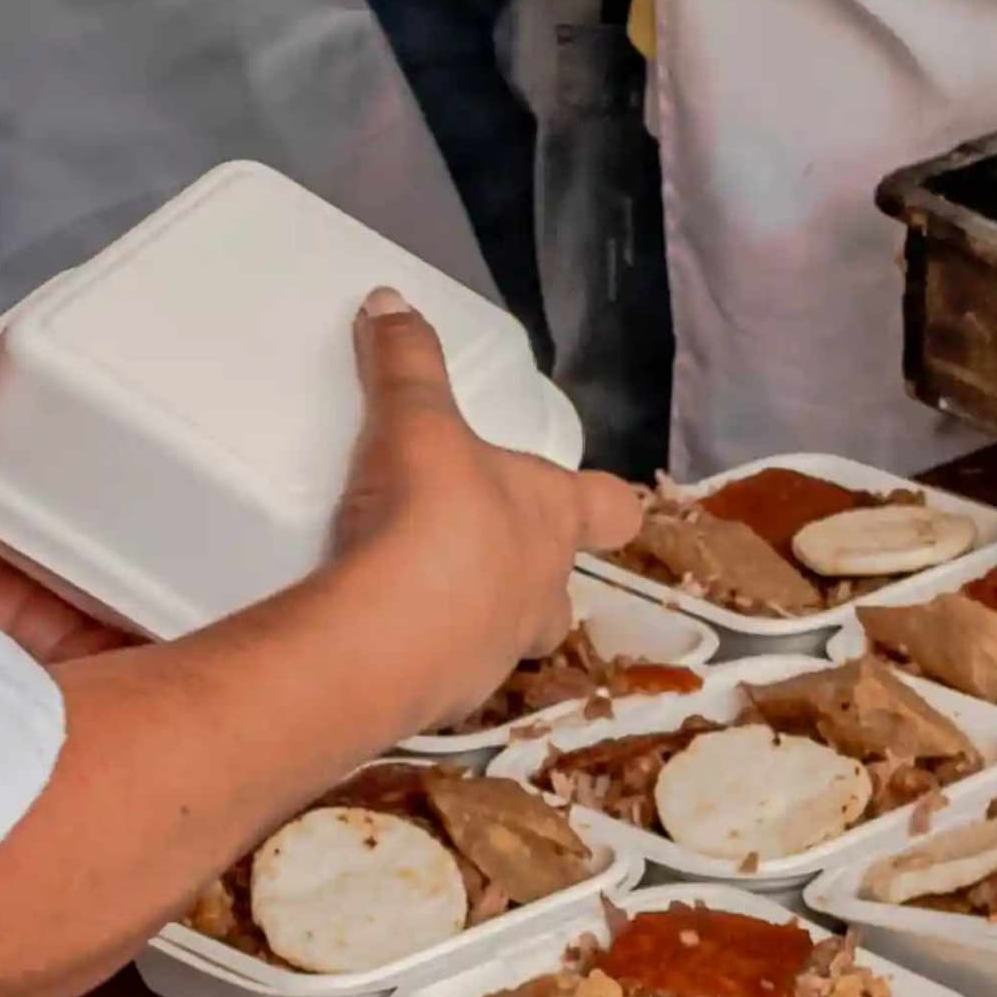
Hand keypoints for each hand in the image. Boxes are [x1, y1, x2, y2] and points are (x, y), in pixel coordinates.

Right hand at [327, 290, 646, 729]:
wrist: (386, 636)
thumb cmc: (430, 517)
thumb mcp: (416, 422)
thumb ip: (406, 362)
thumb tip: (390, 299)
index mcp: (556, 519)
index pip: (611, 508)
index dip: (604, 498)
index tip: (590, 492)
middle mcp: (545, 590)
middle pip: (563, 586)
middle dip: (531, 569)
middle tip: (482, 546)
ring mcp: (503, 652)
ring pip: (511, 635)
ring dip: (480, 616)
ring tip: (424, 594)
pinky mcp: (452, 697)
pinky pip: (448, 671)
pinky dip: (428, 656)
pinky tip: (385, 638)